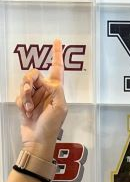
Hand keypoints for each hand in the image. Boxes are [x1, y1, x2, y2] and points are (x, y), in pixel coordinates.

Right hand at [15, 39, 66, 160]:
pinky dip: (20, 102)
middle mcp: (46, 91)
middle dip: (29, 81)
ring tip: (28, 107)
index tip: (56, 40)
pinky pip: (18, 95)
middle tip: (28, 91)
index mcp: (57, 90)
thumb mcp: (60, 107)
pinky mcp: (24, 103)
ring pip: (24, 83)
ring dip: (24, 94)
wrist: (37, 140)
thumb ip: (56, 90)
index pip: (57, 69)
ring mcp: (34, 97)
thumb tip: (47, 79)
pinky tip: (25, 112)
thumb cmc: (52, 126)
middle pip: (34, 74)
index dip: (57, 55)